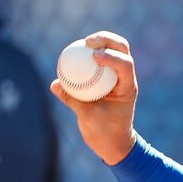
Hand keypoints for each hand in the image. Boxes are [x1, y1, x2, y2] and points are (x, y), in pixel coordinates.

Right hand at [48, 31, 138, 165]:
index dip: (112, 56)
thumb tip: (55, 84)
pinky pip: (100, 60)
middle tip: (88, 41)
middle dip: (107, 39)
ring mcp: (117, 76)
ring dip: (101, 41)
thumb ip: (72, 99)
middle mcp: (125, 78)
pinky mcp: (107, 77)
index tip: (95, 56)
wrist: (112, 142)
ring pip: (114, 50)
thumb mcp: (88, 118)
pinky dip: (90, 54)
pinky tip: (76, 52)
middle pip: (122, 49)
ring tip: (84, 42)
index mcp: (127, 88)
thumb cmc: (104, 133)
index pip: (125, 65)